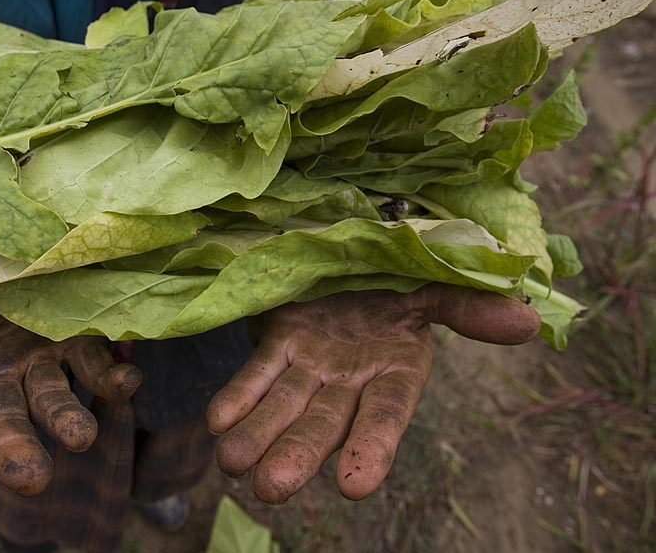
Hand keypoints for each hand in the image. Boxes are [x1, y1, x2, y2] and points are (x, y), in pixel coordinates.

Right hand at [0, 270, 140, 504]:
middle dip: (16, 452)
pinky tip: (127, 380)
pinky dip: (112, 378)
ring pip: (55, 399)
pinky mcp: (80, 339)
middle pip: (6, 422)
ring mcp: (43, 361)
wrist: (7, 230)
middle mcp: (0, 376)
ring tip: (80, 437)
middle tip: (30, 479)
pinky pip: (97, 365)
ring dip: (69, 420)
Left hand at [207, 284, 539, 503]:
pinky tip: (219, 423)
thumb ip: (468, 308)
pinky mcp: (278, 342)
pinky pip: (257, 372)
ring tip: (233, 464)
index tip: (354, 485)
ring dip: (258, 435)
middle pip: (324, 424)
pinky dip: (239, 396)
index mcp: (396, 371)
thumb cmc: (400, 280)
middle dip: (298, 454)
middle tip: (272, 488)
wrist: (354, 257)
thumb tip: (526, 321)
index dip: (372, 447)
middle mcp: (350, 379)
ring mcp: (311, 364)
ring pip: (284, 406)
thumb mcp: (433, 287)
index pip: (386, 416)